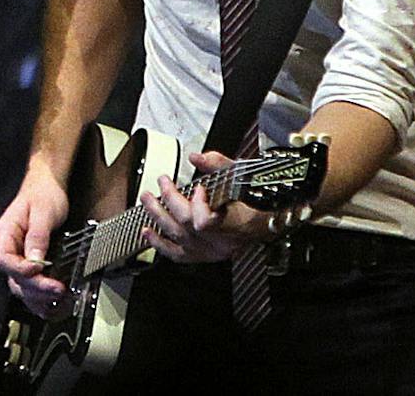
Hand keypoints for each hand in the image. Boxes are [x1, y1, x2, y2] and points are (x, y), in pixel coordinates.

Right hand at [0, 165, 70, 316]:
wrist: (48, 186)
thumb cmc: (43, 194)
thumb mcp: (42, 212)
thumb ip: (38, 236)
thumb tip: (35, 260)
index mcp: (5, 234)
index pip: (4, 260)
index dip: (19, 270)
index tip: (37, 271)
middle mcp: (9, 249)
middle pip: (14, 279)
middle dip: (35, 289)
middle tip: (57, 291)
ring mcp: (19, 258)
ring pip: (21, 287)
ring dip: (38, 299)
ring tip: (56, 304)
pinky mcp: (31, 264)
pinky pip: (31, 286)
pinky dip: (40, 299)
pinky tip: (51, 306)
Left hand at [138, 150, 270, 262]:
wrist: (267, 222)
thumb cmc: (257, 200)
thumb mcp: (242, 176)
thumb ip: (218, 164)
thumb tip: (196, 157)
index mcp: (236, 223)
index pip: (207, 222)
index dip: (198, 205)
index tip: (198, 187)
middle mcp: (222, 242)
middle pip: (188, 224)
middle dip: (170, 200)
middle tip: (162, 181)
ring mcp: (211, 251)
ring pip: (178, 237)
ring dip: (158, 216)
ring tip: (147, 199)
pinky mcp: (203, 256)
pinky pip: (177, 255)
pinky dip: (159, 243)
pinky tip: (147, 232)